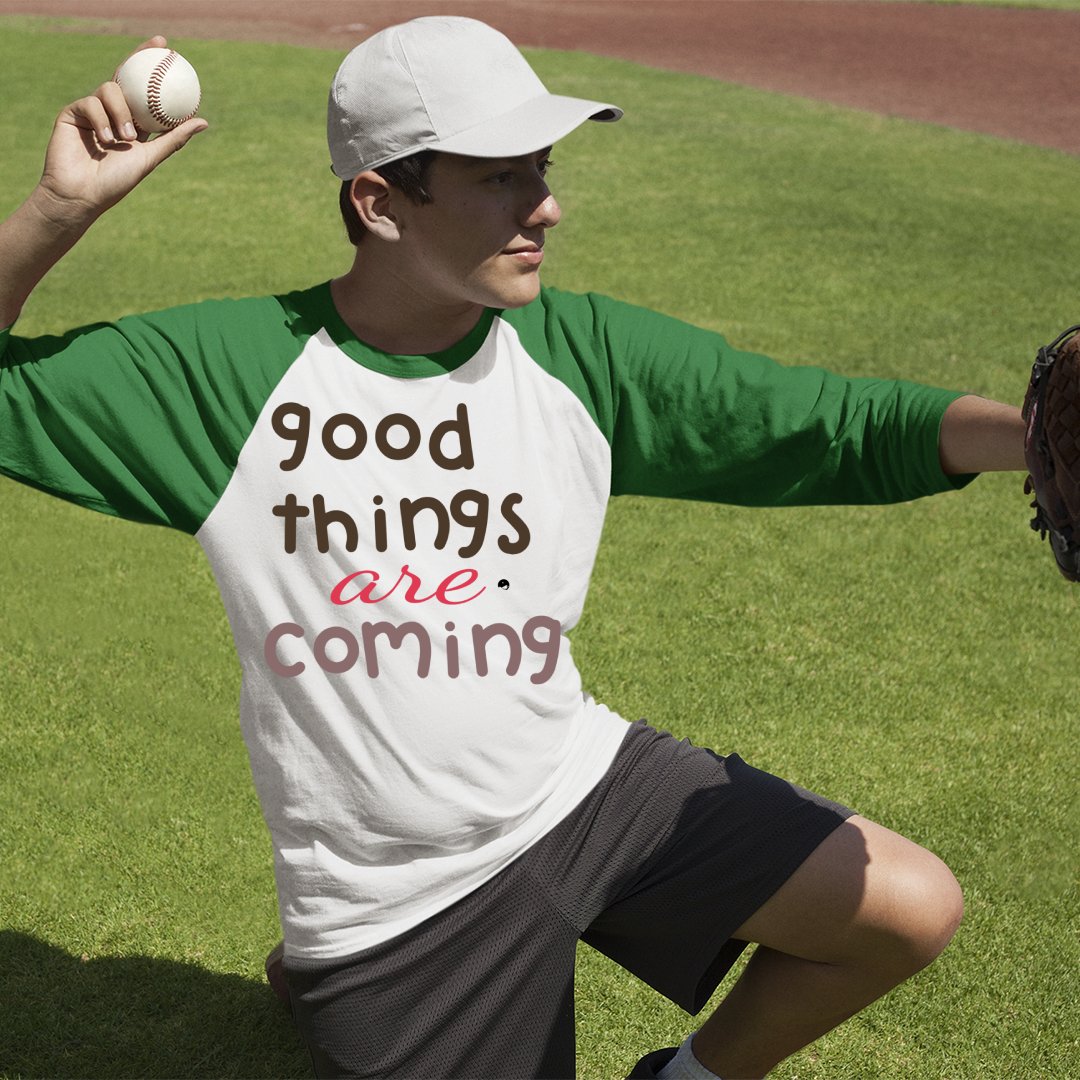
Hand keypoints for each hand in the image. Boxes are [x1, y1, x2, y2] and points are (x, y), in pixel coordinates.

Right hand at [33, 36, 207, 226]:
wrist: (82, 194)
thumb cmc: (116, 182)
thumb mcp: (150, 157)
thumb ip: (173, 138)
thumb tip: (203, 121)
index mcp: (133, 122)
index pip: (144, 90)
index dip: (153, 67)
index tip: (170, 50)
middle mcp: (113, 112)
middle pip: (125, 76)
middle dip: (140, 56)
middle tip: (159, 46)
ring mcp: (92, 110)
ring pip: (110, 90)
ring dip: (122, 112)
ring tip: (126, 138)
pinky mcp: (73, 113)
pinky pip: (91, 103)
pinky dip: (101, 120)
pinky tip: (106, 138)